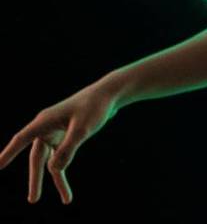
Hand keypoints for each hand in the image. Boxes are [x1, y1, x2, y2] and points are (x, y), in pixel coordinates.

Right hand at [0, 80, 120, 204]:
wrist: (109, 94)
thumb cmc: (95, 107)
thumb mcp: (82, 129)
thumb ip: (67, 149)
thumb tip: (53, 169)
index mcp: (44, 121)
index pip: (21, 139)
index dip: (9, 153)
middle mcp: (46, 127)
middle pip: (36, 158)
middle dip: (36, 179)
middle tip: (33, 200)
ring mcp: (55, 132)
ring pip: (50, 161)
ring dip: (57, 179)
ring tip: (66, 199)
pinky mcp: (65, 136)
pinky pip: (61, 156)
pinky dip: (64, 169)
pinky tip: (69, 186)